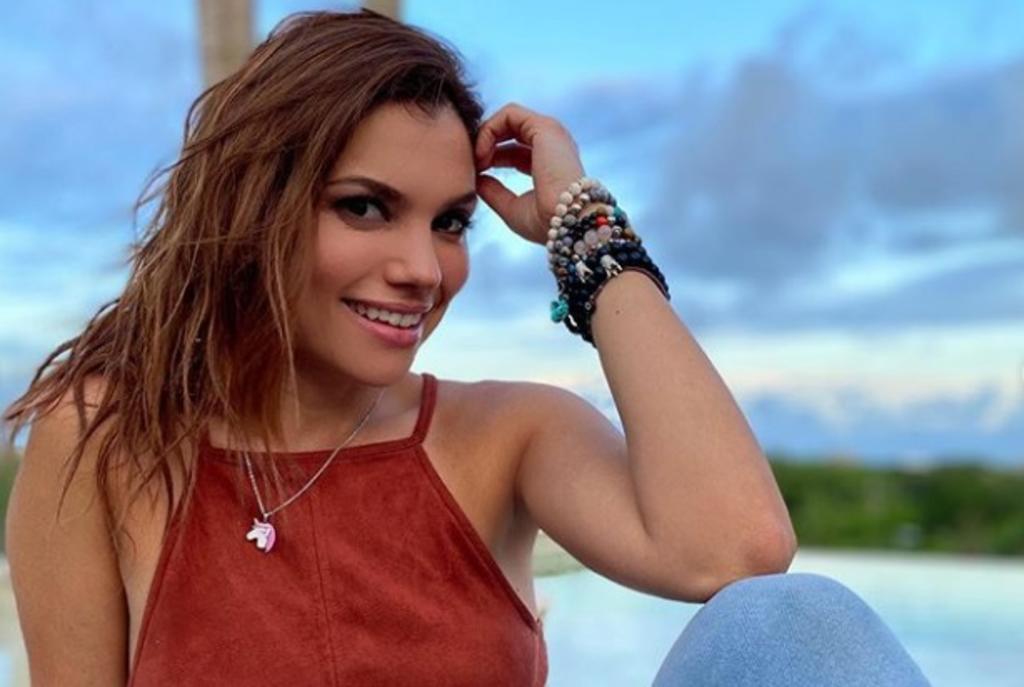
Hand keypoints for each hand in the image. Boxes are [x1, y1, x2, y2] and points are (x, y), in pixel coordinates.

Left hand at [474, 103, 585, 245]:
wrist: (564, 223)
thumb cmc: (545, 223)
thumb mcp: (511, 208)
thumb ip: (493, 191)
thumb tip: (474, 179)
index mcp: (548, 163)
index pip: (513, 150)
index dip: (490, 158)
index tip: (476, 175)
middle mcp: (551, 144)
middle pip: (508, 131)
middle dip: (484, 144)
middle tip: (472, 166)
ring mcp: (550, 133)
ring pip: (507, 119)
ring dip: (484, 136)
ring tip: (477, 161)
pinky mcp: (544, 127)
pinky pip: (509, 114)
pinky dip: (489, 130)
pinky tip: (483, 154)